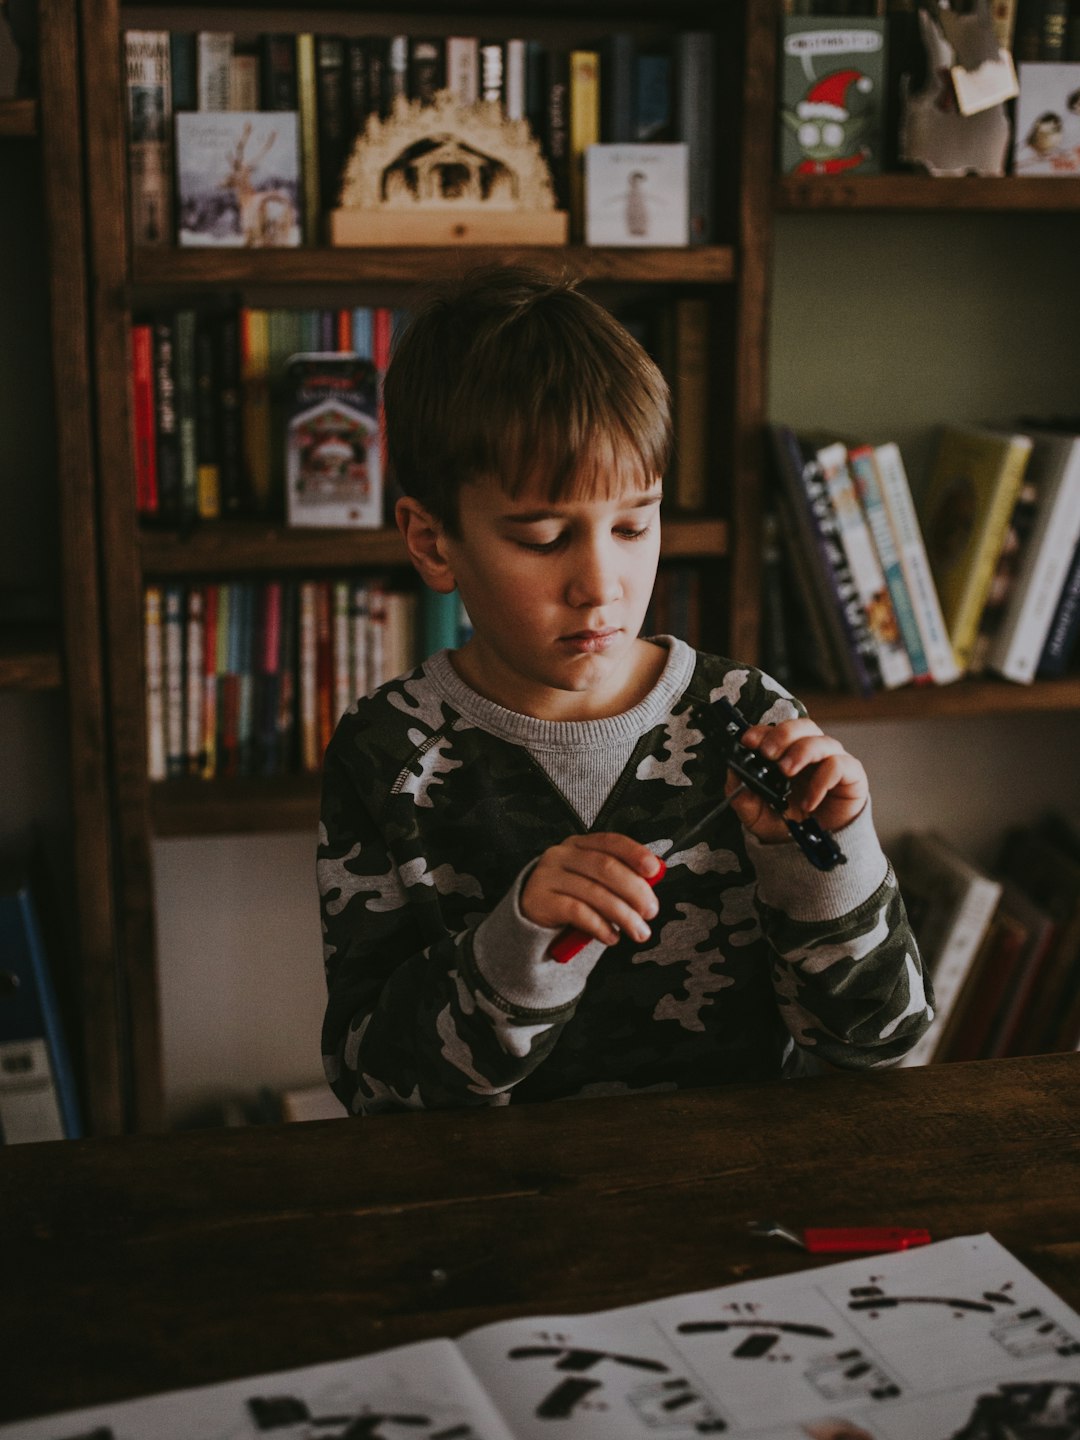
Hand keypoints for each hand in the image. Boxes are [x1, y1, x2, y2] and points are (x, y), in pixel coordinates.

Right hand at [521, 833, 663, 947]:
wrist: (532, 914)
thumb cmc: (570, 896)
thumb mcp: (592, 882)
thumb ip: (618, 878)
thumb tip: (652, 881)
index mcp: (579, 844)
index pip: (610, 841)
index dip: (634, 853)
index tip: (654, 869)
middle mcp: (562, 855)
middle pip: (605, 867)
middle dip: (634, 890)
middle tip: (651, 912)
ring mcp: (548, 876)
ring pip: (594, 892)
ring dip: (623, 915)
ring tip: (638, 931)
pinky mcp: (540, 900)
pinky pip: (577, 912)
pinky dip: (600, 926)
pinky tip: (611, 937)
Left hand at [726, 717, 867, 844]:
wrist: (813, 849)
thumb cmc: (787, 823)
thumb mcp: (756, 814)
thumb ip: (742, 795)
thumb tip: (733, 771)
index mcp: (786, 753)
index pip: (776, 731)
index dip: (762, 731)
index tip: (748, 740)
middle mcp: (810, 751)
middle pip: (802, 726)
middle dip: (782, 735)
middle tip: (768, 753)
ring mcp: (832, 760)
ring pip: (821, 741)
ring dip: (801, 752)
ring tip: (786, 771)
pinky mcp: (851, 774)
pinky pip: (839, 765)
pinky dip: (822, 781)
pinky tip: (809, 802)